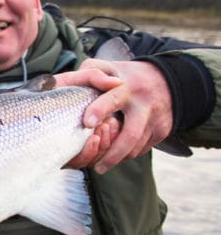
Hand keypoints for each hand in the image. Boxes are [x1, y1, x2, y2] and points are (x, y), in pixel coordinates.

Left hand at [55, 59, 173, 173]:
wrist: (166, 80)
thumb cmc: (123, 75)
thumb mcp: (106, 66)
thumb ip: (87, 74)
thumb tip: (66, 86)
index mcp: (126, 87)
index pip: (114, 98)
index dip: (100, 110)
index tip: (87, 123)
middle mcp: (143, 104)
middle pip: (131, 134)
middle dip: (113, 153)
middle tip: (97, 168)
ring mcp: (155, 119)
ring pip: (136, 147)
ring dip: (118, 158)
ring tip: (101, 165)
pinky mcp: (162, 131)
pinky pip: (142, 149)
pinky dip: (127, 154)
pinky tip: (115, 155)